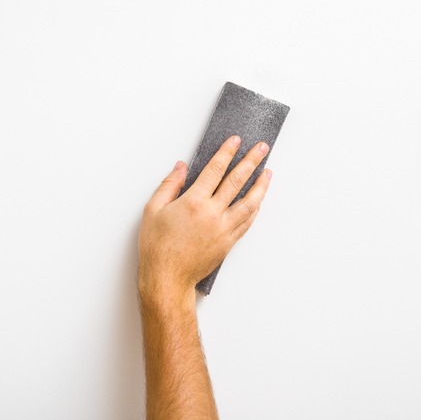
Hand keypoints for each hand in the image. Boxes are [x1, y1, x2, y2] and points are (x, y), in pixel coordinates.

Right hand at [138, 135, 271, 309]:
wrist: (167, 278)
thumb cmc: (157, 247)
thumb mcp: (153, 210)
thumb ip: (169, 185)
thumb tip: (181, 167)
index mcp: (193, 202)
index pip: (215, 170)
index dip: (226, 153)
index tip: (235, 141)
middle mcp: (212, 214)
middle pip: (237, 181)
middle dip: (251, 162)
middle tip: (262, 148)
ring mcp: (223, 229)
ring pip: (249, 202)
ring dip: (260, 185)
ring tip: (268, 172)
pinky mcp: (228, 242)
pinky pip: (247, 221)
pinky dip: (255, 208)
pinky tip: (259, 200)